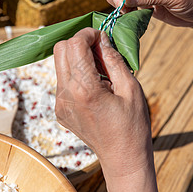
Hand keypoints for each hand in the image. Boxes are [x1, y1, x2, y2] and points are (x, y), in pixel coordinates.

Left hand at [54, 28, 160, 191]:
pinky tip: (94, 83)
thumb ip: (113, 60)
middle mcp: (65, 94)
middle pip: (60, 49)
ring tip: (100, 68)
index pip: (74, 45)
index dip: (88, 34)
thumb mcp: (131, 88)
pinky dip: (76, 73)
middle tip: (100, 49)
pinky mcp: (60, 110)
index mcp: (84, 89)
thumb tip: (103, 39)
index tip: (102, 37)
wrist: (122, 157)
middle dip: (79, 42)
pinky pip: (62, 80)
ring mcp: (59, 104)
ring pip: (59, 63)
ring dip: (77, 57)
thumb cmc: (132, 124)